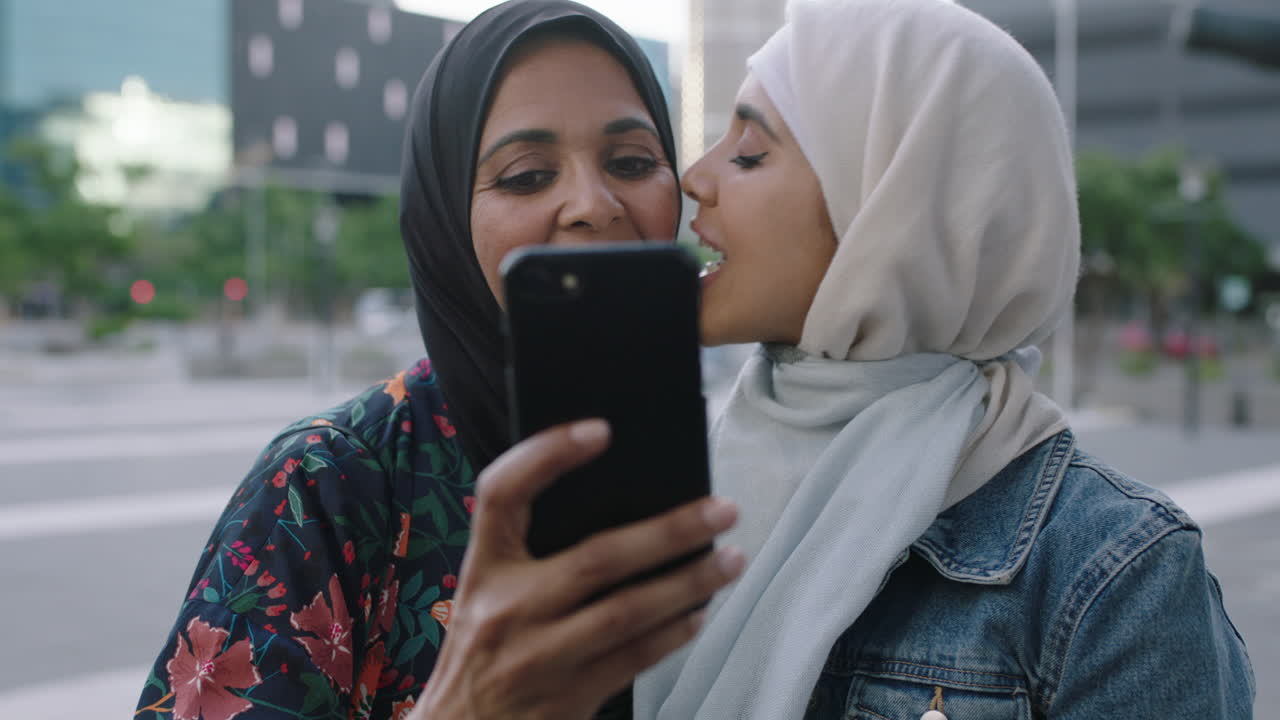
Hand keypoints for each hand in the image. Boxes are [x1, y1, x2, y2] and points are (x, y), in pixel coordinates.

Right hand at [410, 419, 742, 719]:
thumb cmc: (483, 653)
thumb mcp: (485, 596)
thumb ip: (532, 556)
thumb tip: (628, 510)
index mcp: (482, 570)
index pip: (501, 492)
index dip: (547, 453)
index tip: (601, 430)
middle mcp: (504, 610)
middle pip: (598, 557)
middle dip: (671, 530)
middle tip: (722, 510)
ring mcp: (535, 659)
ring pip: (629, 610)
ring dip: (690, 583)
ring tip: (731, 560)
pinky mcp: (565, 701)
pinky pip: (634, 658)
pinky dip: (674, 633)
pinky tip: (699, 614)